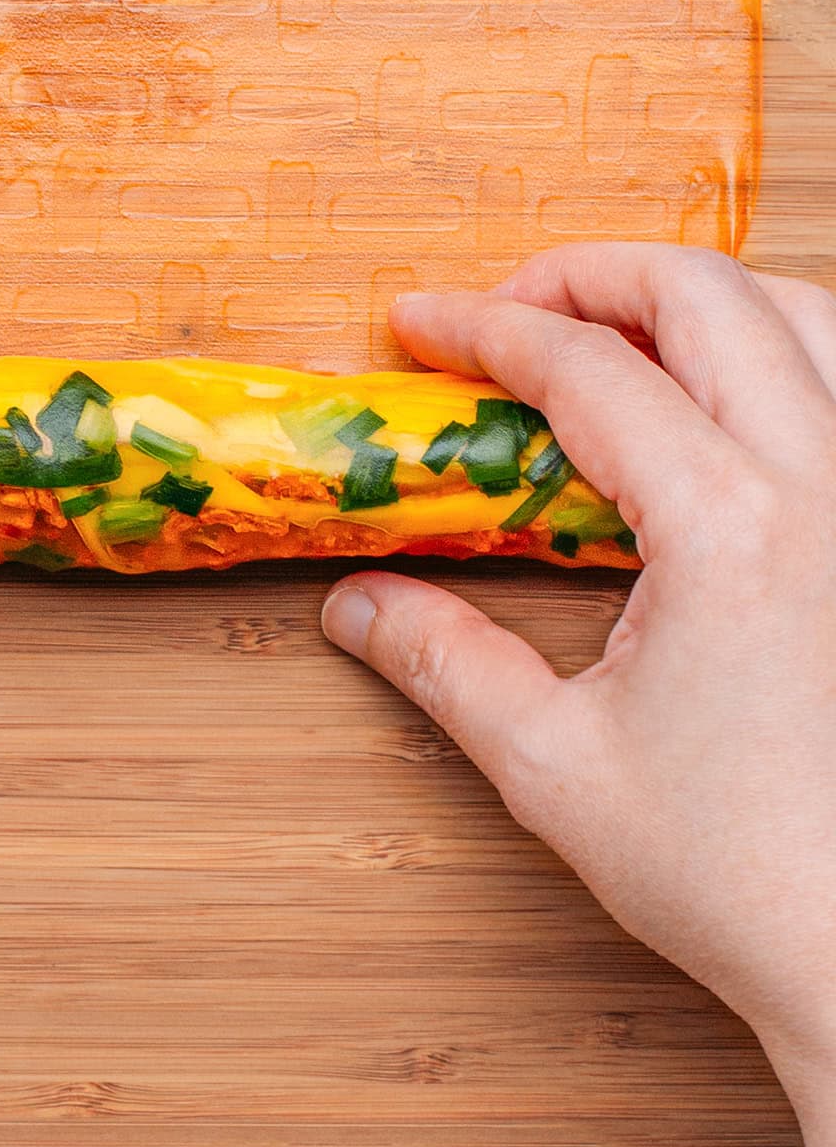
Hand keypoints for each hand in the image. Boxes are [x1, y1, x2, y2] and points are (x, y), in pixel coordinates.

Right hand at [322, 243, 835, 1115]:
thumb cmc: (735, 873)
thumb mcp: (553, 766)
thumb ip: (446, 663)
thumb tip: (357, 605)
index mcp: (728, 528)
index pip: (588, 369)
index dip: (486, 328)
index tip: (419, 323)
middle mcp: (825, 485)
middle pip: (706, 295)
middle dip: (590, 273)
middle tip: (508, 306)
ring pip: (809, 314)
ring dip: (703, 298)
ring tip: (621, 331)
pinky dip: (793, 351)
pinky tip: (743, 397)